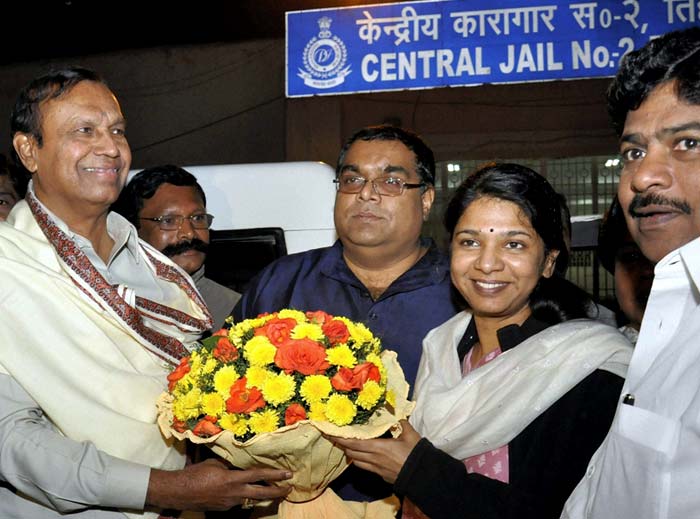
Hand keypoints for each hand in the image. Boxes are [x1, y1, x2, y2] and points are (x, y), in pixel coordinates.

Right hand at [146, 458, 291, 510]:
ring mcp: (229, 503)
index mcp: (233, 479)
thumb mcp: (215, 464)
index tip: (288, 474)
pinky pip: (238, 500)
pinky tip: (242, 489)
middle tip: (289, 488)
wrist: (179, 492)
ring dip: (260, 493)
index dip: (275, 475)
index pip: (259, 476)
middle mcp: (234, 493)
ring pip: (250, 497)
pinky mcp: (224, 508)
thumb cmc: (195, 474)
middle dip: (277, 491)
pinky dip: (243, 494)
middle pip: (261, 494)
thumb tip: (240, 463)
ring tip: (270, 487)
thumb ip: (230, 465)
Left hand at [328, 420, 421, 483]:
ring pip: (357, 462)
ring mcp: (376, 469)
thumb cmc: (415, 454)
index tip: (329, 433)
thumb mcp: (410, 434)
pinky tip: (364, 456)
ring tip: (349, 446)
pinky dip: (360, 460)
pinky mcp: (381, 475)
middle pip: (351, 453)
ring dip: (351, 453)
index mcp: (378, 447)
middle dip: (343, 445)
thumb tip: (396, 412)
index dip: (340, 439)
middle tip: (338, 437)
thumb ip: (401, 422)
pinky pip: (365, 467)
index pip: (353, 443)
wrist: (422, 476)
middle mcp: (373, 459)